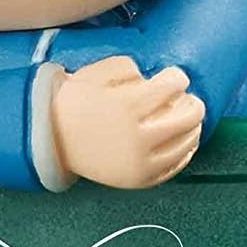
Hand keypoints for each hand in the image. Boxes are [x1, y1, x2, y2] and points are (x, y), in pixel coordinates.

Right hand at [51, 57, 205, 188]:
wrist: (52, 138)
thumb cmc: (75, 102)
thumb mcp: (97, 73)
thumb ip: (129, 67)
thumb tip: (153, 78)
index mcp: (129, 106)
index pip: (173, 86)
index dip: (177, 78)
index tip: (174, 77)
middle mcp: (138, 137)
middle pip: (189, 117)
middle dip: (193, 103)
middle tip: (190, 99)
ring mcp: (141, 162)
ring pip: (187, 143)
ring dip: (194, 128)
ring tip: (191, 120)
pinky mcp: (139, 179)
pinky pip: (175, 167)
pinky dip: (185, 153)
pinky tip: (186, 143)